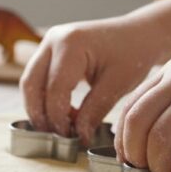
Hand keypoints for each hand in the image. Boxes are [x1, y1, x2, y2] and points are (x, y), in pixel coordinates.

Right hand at [20, 16, 162, 143]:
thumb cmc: (133, 54)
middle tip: (56, 136)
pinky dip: (46, 98)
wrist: (140, 33)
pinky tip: (65, 113)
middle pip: (31, 84)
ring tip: (61, 127)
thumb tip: (78, 137)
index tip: (70, 137)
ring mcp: (49, 43)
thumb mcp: (117, 85)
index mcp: (70, 44)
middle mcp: (53, 40)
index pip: (54, 89)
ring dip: (40, 107)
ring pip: (30, 82)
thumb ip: (94, 111)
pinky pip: (38, 78)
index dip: (58, 117)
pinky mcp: (50, 51)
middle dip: (40, 114)